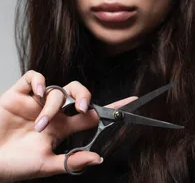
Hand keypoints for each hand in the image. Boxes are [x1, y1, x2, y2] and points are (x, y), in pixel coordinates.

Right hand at [0, 70, 135, 181]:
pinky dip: (40, 82)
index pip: (92, 115)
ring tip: (41, 125)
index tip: (131, 101)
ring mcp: (35, 103)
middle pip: (79, 94)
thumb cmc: (14, 166)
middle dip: (86, 97)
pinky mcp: (17, 96)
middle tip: (83, 110)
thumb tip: (99, 158)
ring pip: (58, 90)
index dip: (111, 108)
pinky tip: (39, 95)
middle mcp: (53, 113)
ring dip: (54, 106)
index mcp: (63, 129)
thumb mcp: (47, 165)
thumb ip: (72, 162)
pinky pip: (34, 78)